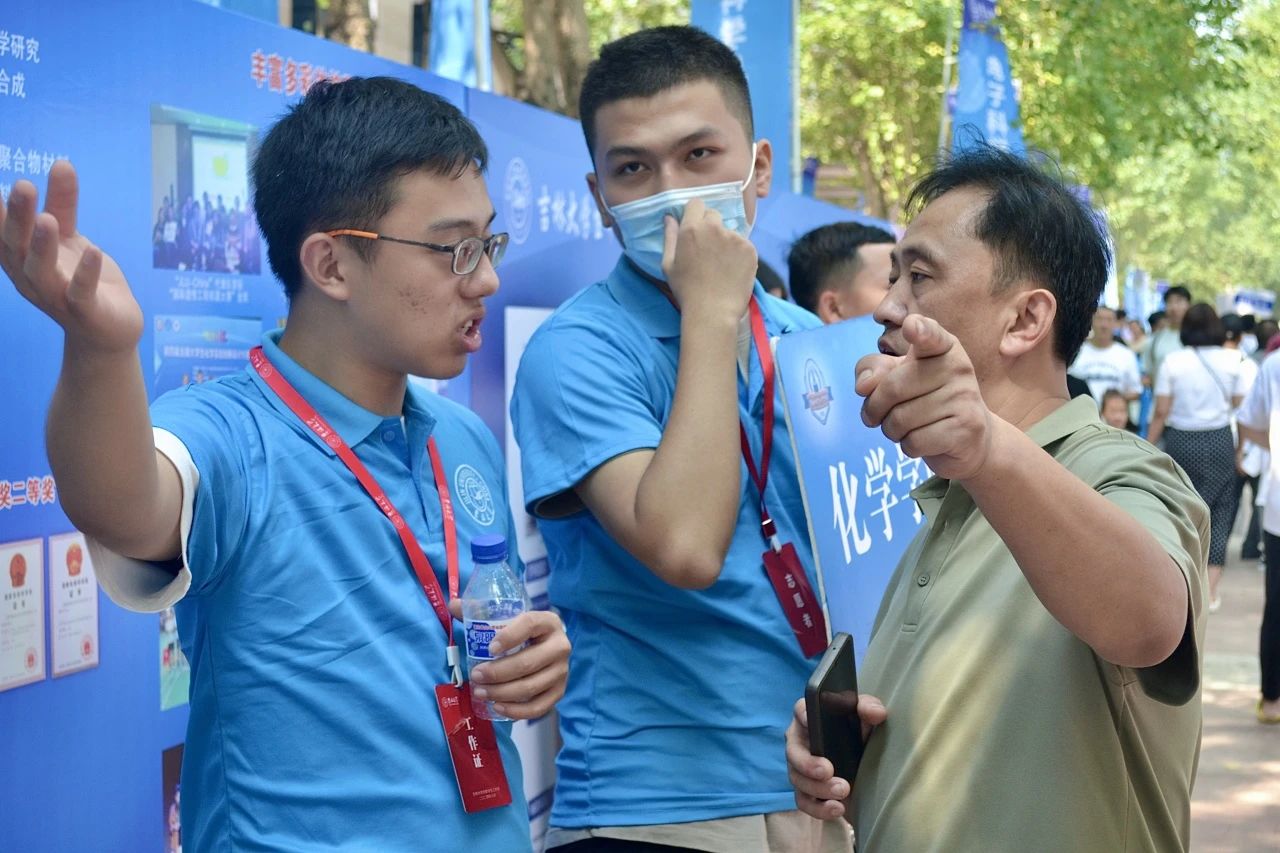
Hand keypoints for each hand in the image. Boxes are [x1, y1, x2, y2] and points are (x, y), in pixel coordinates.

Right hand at [0, 161, 141, 354]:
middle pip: (16, 246)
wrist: (110, 330)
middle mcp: (30, 277)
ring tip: (48, 219)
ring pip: (40, 272)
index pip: (2, 230)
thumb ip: (64, 204)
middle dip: (17, 217)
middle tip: (23, 185)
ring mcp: (56, 297)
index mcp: (21, 257)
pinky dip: (86, 273)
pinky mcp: (85, 312)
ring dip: (43, 246)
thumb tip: (62, 163)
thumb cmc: (81, 280)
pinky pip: (81, 293)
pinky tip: (94, 251)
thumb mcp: (71, 239)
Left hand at [467, 609, 570, 720]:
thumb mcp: (507, 618)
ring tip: (479, 692)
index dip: (509, 636)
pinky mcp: (559, 692)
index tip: (489, 648)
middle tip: (475, 675)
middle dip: (497, 672)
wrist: (547, 646)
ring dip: (501, 692)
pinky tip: (497, 706)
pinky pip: (538, 707)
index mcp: (548, 621)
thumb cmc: (522, 632)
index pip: (529, 624)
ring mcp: (562, 671)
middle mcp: (560, 646)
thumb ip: (480, 612)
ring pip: (530, 687)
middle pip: (528, 662)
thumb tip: (453, 605)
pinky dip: (516, 710)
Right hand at [660, 197, 756, 322]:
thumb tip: (669, 217)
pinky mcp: (750, 248)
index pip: (696, 203)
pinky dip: (738, 253)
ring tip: (720, 265)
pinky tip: (732, 270)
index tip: (694, 226)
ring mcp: (734, 237)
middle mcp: (714, 228)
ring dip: (725, 241)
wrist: (713, 311)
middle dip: (709, 226)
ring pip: (729, 231)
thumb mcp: (668, 265)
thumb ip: (669, 237)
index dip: (694, 213)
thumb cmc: (686, 290)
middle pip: (713, 214)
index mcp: (691, 229)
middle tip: (707, 249)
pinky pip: (743, 244)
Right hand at [785, 695, 885, 820]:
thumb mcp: (867, 720)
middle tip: (828, 770)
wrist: (867, 766)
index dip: (803, 715)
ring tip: (843, 790)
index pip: (801, 710)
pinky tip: (838, 808)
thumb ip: (870, 709)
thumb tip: (875, 713)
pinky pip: (804, 802)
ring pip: (797, 779)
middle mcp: (800, 742)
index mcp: (811, 718)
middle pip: (792, 752)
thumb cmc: (860, 735)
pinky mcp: (807, 791)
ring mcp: (800, 769)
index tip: (809, 720)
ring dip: (818, 788)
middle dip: (807, 763)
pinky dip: (819, 808)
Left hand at [856, 315, 990, 480]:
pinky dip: (908, 447)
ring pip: (900, 419)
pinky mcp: (966, 429)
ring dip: (891, 430)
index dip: (920, 330)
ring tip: (905, 428)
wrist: (969, 439)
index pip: (930, 335)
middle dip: (874, 408)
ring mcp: (965, 398)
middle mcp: (958, 367)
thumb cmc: (926, 401)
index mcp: (942, 347)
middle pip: (892, 388)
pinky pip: (914, 442)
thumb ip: (874, 370)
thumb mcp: (898, 378)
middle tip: (876, 416)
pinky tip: (922, 441)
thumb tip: (863, 386)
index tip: (911, 326)